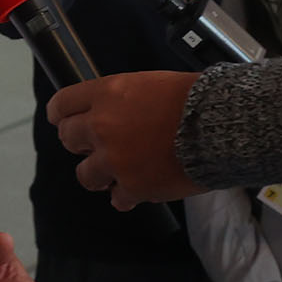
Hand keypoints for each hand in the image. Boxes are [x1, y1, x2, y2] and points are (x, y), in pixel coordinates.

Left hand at [46, 73, 203, 208]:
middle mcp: (102, 126)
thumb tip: (111, 112)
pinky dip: (127, 195)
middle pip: (68, 139)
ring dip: (99, 174)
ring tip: (115, 174)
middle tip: (98, 146)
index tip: (63, 121)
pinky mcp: (132, 187)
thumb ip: (121, 99)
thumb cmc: (194, 99)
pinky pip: (117, 198)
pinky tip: (139, 189)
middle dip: (81, 143)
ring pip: (86, 175)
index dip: (61, 115)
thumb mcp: (150, 84)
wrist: (220, 127)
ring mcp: (114, 160)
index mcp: (106, 94)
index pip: (62, 105)